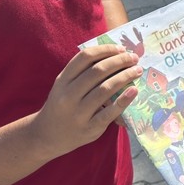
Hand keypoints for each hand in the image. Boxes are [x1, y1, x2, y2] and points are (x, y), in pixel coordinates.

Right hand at [29, 45, 140, 160]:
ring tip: (137, 71)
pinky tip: (134, 90)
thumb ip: (82, 72)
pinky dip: (123, 100)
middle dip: (119, 61)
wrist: (46, 136)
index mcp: (63, 80)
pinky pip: (109, 112)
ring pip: (105, 89)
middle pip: (98, 71)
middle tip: (134, 58)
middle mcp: (68, 95)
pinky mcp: (89, 128)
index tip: (121, 49)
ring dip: (125, 76)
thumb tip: (115, 55)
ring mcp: (78, 113)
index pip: (85, 57)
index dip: (105, 50)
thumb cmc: (63, 104)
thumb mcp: (64, 85)